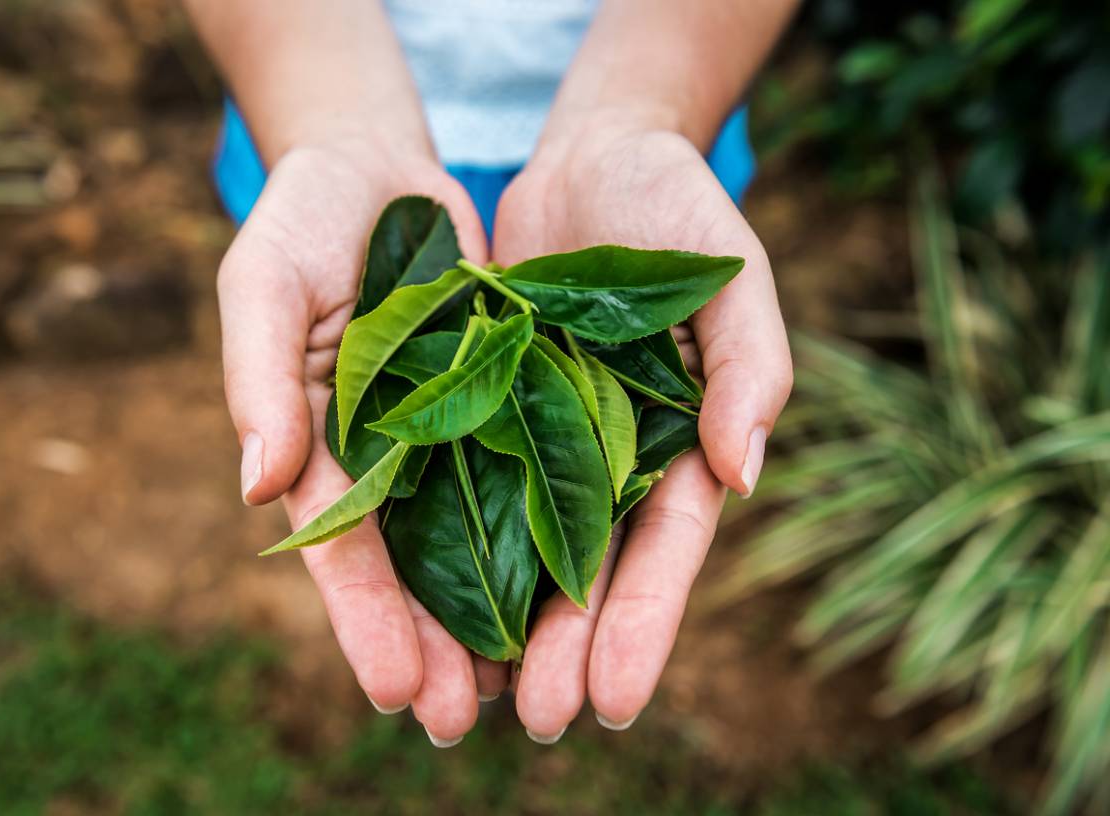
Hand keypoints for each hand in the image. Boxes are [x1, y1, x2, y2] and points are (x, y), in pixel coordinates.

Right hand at [218, 140, 493, 744]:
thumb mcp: (267, 284)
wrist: (378, 168)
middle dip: (434, 644)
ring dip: (497, 613)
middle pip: (413, 564)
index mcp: (321, 441)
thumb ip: (260, 379)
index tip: (396, 689)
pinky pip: (530, 470)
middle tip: (459, 724)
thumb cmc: (304, 219)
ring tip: (521, 694)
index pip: (340, 545)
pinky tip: (573, 592)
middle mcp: (388, 453)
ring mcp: (450, 431)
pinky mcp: (508, 398)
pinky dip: (545, 531)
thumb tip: (257, 486)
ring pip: (477, 538)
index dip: (365, 619)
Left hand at [492, 122, 792, 738]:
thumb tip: (744, 473)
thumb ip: (748, 367)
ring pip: (517, 544)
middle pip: (587, 567)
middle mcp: (608, 457)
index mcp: (677, 444)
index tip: (616, 700)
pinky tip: (419, 602)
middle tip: (537, 721)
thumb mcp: (729, 277)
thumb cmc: (678, 212)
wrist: (593, 156)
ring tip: (473, 697)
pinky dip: (441, 540)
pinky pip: (457, 479)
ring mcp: (542, 437)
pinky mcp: (479, 406)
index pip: (664, 549)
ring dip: (499, 621)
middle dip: (565, 647)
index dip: (644, 623)